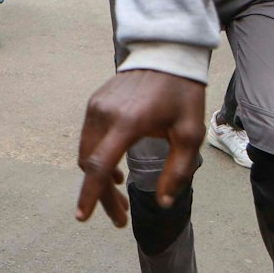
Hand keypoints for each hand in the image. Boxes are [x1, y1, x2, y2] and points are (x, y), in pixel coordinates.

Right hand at [76, 69, 206, 226]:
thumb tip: (163, 202)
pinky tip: (115, 169)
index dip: (90, 194)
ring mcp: (95, 107)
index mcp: (127, 123)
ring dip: (98, 178)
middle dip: (101, 194)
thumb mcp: (191, 134)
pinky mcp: (94, 103)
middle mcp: (104, 115)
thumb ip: (178, 171)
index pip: (99, 165)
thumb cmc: (182, 95)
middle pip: (90, 165)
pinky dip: (97, 158)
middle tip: (119, 217)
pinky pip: (89, 138)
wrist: (166, 55)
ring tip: (119, 194)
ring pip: (86, 153)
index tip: (83, 217)